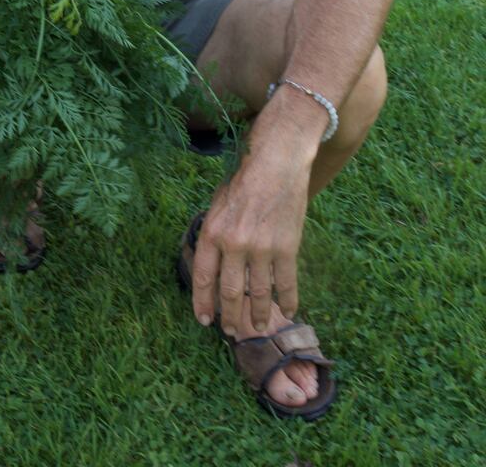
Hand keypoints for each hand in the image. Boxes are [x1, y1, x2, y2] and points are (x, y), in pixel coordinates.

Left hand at [191, 131, 311, 336]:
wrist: (276, 160)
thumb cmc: (244, 177)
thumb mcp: (218, 203)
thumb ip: (216, 234)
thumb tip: (215, 262)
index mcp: (212, 232)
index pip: (204, 278)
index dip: (203, 302)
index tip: (204, 320)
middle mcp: (234, 244)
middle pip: (230, 292)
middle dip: (230, 317)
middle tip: (233, 333)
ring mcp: (261, 248)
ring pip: (258, 294)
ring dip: (257, 316)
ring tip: (257, 328)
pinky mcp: (287, 247)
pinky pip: (286, 283)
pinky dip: (288, 301)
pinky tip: (288, 312)